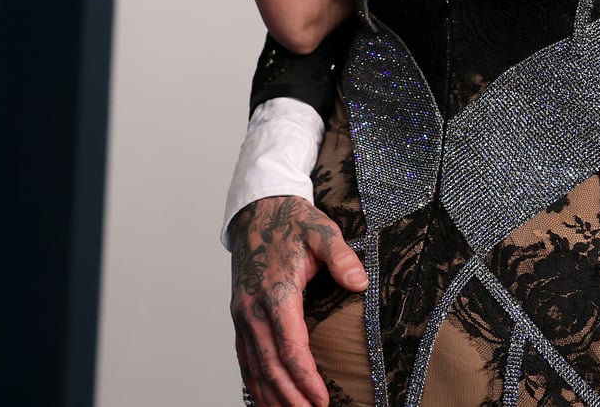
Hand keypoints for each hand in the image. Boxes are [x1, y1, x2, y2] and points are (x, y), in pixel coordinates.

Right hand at [228, 195, 365, 406]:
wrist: (257, 212)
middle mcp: (253, 309)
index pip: (291, 347)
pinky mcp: (239, 316)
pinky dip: (253, 381)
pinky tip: (266, 396)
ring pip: (253, 366)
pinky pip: (244, 357)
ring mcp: (242, 315)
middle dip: (290, 396)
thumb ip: (342, 257)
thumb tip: (360, 282)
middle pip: (270, 365)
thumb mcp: (323, 231)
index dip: (306, 377)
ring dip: (270, 395)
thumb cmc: (292, 222)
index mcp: (276, 293)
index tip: (322, 399)